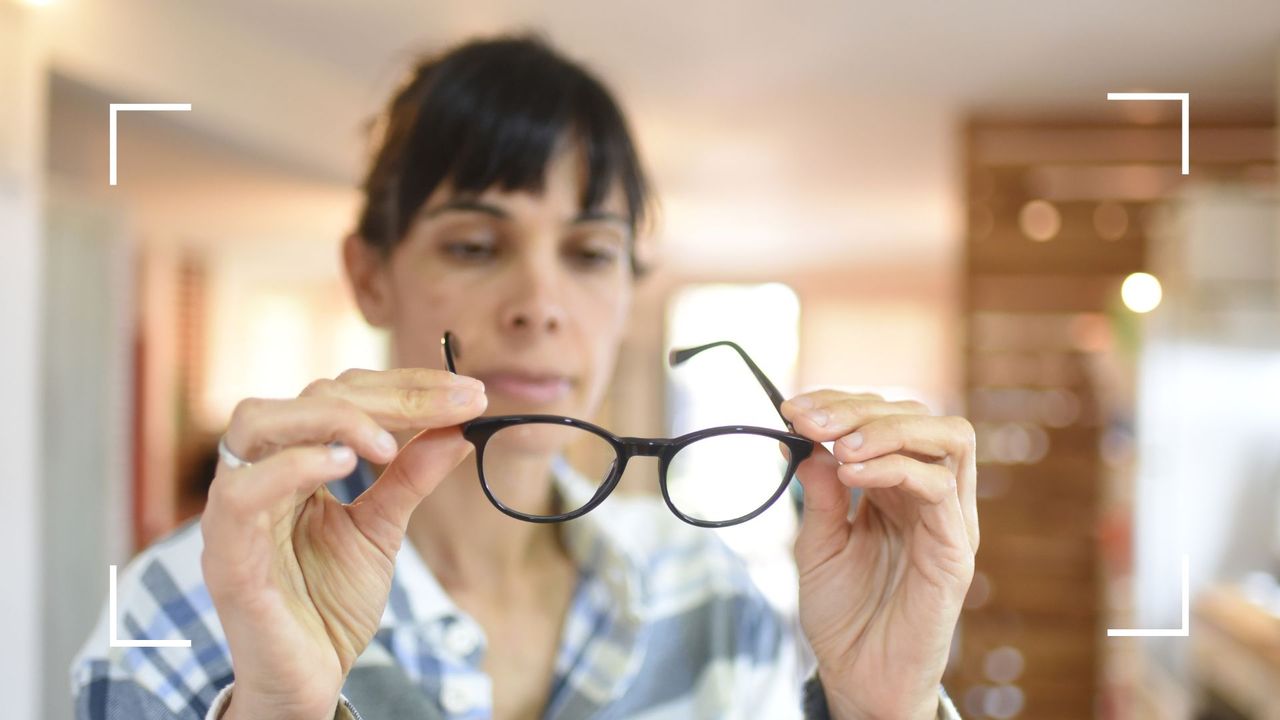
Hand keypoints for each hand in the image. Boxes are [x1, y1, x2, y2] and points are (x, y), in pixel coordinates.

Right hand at [202, 369, 485, 718]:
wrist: (307, 681)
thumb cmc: (329, 604)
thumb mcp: (383, 530)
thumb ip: (411, 476)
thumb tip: (459, 427)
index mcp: (290, 460)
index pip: (341, 393)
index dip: (405, 386)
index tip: (469, 394)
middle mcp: (256, 473)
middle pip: (306, 397)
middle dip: (387, 395)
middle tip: (454, 405)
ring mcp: (234, 511)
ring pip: (257, 424)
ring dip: (333, 419)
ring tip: (389, 442)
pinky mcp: (226, 556)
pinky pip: (241, 495)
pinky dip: (291, 469)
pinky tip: (344, 465)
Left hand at [782, 391, 978, 719]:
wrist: (857, 677)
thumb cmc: (843, 614)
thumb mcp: (817, 543)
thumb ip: (817, 493)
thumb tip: (802, 439)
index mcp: (896, 487)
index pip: (883, 419)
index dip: (839, 404)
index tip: (791, 408)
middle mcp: (929, 495)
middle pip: (917, 415)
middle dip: (857, 409)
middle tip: (808, 419)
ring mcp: (948, 520)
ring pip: (946, 437)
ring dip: (886, 428)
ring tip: (838, 444)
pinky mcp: (955, 550)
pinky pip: (940, 488)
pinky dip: (895, 469)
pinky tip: (850, 476)